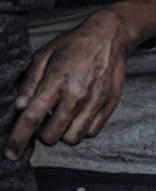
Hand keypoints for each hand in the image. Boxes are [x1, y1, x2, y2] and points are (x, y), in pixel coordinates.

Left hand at [7, 8, 136, 158]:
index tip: (11, 153)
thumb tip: (20, 107)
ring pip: (72, 138)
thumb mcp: (43, 56)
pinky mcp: (109, 105)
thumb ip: (30, 83)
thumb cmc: (74, 45)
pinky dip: (81, 130)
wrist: (109, 37)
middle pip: (51, 135)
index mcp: (56, 82)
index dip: (18, 139)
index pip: (32, 118)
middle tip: (43, 122)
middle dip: (42, 134)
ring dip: (62, 133)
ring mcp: (95, 102)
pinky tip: (78, 115)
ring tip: (62, 118)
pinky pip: (91, 132)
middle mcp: (76, 95)